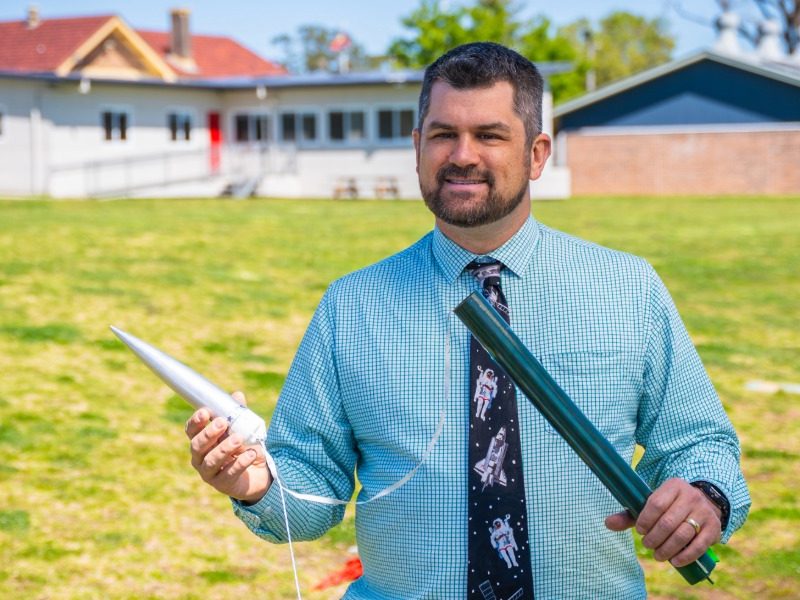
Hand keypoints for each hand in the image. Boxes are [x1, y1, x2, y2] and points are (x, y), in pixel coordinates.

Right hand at [185, 391, 270, 503]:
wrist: (258, 472)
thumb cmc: (243, 447)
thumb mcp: (242, 428)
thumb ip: (238, 413)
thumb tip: (237, 395)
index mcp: (201, 441)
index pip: (191, 431)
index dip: (196, 422)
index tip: (205, 412)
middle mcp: (200, 457)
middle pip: (197, 446)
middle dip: (208, 434)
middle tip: (222, 423)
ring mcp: (209, 473)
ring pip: (211, 461)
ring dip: (224, 448)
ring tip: (238, 439)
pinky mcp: (223, 484)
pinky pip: (229, 474)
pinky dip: (240, 463)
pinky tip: (250, 454)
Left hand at [605, 478, 720, 566]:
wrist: (703, 503)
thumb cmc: (670, 505)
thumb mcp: (652, 503)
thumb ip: (630, 514)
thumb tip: (608, 523)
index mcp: (673, 486)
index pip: (655, 503)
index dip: (644, 520)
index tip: (639, 530)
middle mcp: (691, 496)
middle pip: (668, 522)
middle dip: (654, 538)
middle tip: (647, 545)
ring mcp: (704, 512)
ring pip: (682, 534)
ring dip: (667, 549)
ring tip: (657, 555)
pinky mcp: (714, 528)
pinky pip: (699, 545)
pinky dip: (685, 556)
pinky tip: (674, 561)